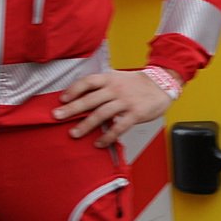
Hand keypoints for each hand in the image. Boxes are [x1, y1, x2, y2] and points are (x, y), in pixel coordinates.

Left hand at [53, 70, 173, 147]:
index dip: (73, 90)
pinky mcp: (135, 113)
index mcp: (110, 79)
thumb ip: (102, 85)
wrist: (163, 84)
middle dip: (72, 109)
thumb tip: (80, 96)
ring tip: (74, 133)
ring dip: (86, 124)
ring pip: (101, 114)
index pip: (88, 82)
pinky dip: (108, 136)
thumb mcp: (119, 77)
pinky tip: (99, 143)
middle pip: (90, 99)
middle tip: (57, 117)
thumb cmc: (138, 83)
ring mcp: (126, 102)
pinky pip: (119, 127)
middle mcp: (116, 89)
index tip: (61, 99)